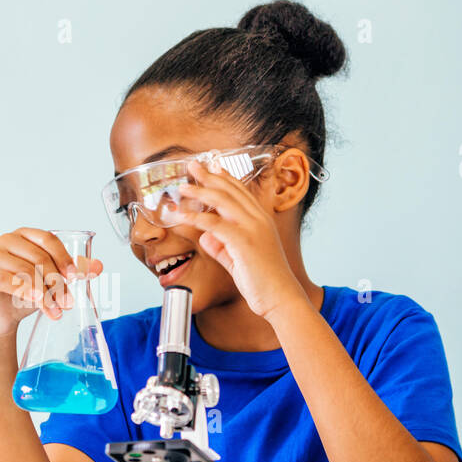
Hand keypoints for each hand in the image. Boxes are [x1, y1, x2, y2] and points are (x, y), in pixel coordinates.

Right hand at [0, 227, 103, 341]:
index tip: (75, 277)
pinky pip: (6, 280)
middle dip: (57, 282)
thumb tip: (98, 266)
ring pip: (25, 271)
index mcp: (25, 236)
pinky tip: (37, 302)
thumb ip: (73, 272)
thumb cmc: (23, 295)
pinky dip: (24, 291)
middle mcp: (7, 241)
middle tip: (68, 303)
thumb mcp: (51, 283)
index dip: (63, 257)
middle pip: (38, 257)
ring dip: (44, 294)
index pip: (48, 239)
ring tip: (55, 311)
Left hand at [175, 158, 304, 319]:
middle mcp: (258, 219)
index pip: (241, 192)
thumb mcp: (238, 260)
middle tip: (193, 164)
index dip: (225, 177)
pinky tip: (182, 216)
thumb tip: (206, 238)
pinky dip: (196, 218)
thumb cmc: (262, 281)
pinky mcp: (244, 242)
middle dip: (209, 176)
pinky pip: (215, 224)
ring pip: (222, 202)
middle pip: (230, 190)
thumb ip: (223, 247)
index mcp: (261, 220)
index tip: (211, 167)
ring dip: (199, 191)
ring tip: (182, 187)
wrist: (280, 297)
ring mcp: (253, 228)